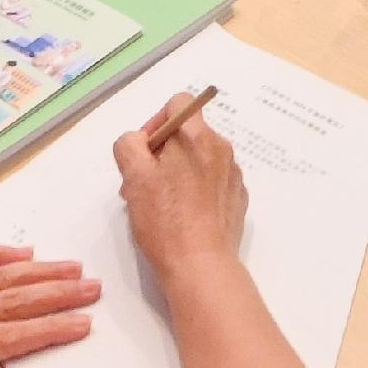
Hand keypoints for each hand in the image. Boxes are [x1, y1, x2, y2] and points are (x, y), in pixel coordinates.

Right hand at [115, 91, 249, 299]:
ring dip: (177, 172)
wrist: (200, 264)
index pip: (178, 103)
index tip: (145, 152)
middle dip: (162, 153)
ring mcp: (233, 173)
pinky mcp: (238, 197)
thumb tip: (140, 140)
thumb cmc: (164, 219)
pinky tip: (183, 216)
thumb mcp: (133, 176)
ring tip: (160, 205)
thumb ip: (130, 145)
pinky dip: (196, 190)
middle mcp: (221, 148)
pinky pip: (212, 181)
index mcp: (197, 136)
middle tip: (143, 184)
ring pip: (198, 159)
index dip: (156, 121)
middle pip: (187, 133)